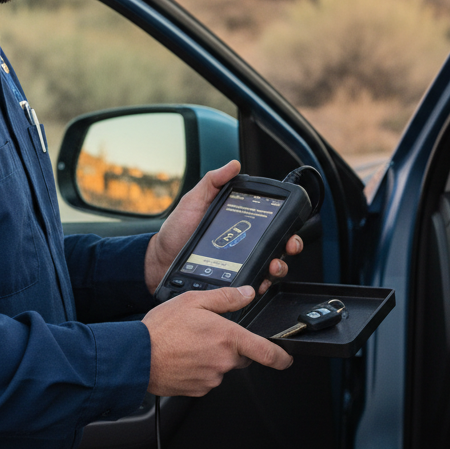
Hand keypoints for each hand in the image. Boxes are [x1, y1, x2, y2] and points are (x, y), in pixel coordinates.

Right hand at [142, 284, 292, 395]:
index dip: (280, 356)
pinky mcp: (197, 389)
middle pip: (240, 356)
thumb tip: (246, 294)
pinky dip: (199, 368)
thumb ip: (226, 297)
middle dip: (231, 346)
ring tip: (189, 344)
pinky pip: (206, 378)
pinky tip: (184, 357)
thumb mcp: (194, 300)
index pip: (265, 351)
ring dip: (212, 356)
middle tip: (207, 334)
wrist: (137, 357)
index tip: (286, 357)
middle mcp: (223, 361)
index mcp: (228, 338)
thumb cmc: (162, 329)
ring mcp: (211, 378)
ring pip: (221, 367)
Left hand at [143, 160, 301, 293]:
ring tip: (273, 265)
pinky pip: (253, 284)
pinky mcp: (232, 280)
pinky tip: (260, 281)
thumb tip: (233, 164)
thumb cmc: (176, 230)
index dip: (285, 223)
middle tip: (288, 246)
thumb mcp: (194, 200)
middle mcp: (243, 242)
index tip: (289, 224)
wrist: (159, 259)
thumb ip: (213, 181)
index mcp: (239, 222)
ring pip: (270, 265)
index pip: (269, 221)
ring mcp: (239, 262)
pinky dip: (262, 284)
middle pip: (278, 244)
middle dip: (290, 245)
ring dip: (279, 266)